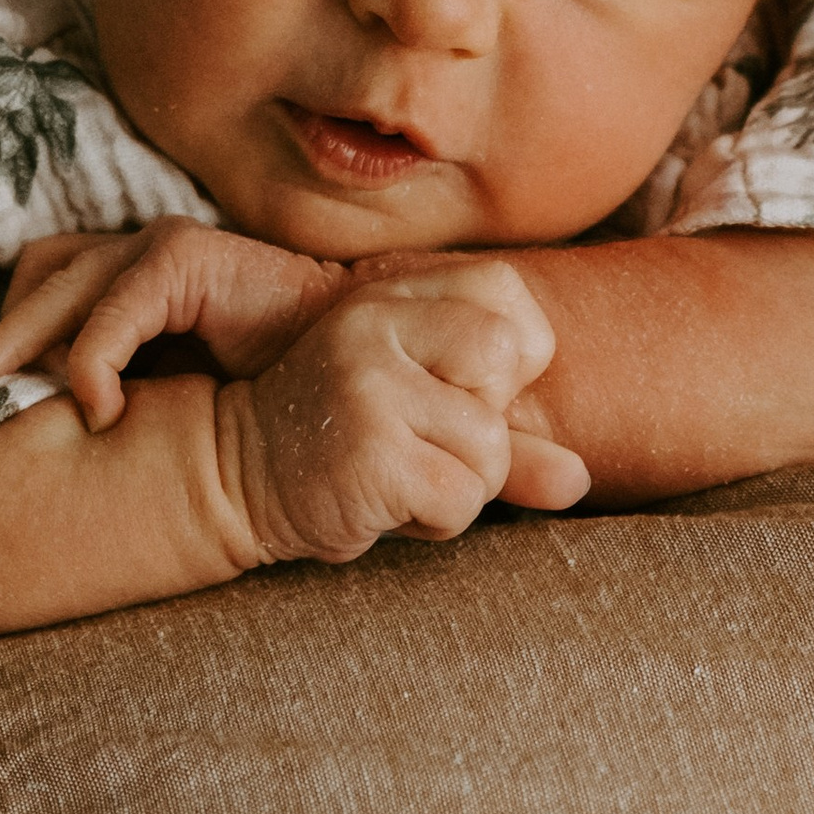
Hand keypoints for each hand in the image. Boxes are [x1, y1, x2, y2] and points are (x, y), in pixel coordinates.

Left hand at [0, 219, 345, 426]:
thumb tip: (33, 433)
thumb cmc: (258, 394)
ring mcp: (162, 246)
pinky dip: (91, 360)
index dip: (3, 336)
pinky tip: (97, 411)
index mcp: (128, 278)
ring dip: (24, 348)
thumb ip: (114, 391)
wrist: (347, 377)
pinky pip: (114, 309)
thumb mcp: (163, 396)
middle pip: (35, 279)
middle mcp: (137, 251)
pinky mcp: (189, 255)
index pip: (36, 286)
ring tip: (4, 406)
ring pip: (59, 285)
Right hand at [217, 261, 590, 564]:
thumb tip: (580, 479)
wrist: (234, 476)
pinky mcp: (368, 450)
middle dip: (485, 424)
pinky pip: (462, 498)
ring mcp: (370, 384)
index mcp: (391, 293)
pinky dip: (435, 520)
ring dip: (460, 484)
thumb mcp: (420, 409)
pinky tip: (384, 503)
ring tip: (399, 475)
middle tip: (423, 440)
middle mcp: (376, 321)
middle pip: (505, 362)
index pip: (507, 295)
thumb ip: (504, 429)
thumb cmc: (344, 444)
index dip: (508, 357)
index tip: (456, 390)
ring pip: (491, 445)